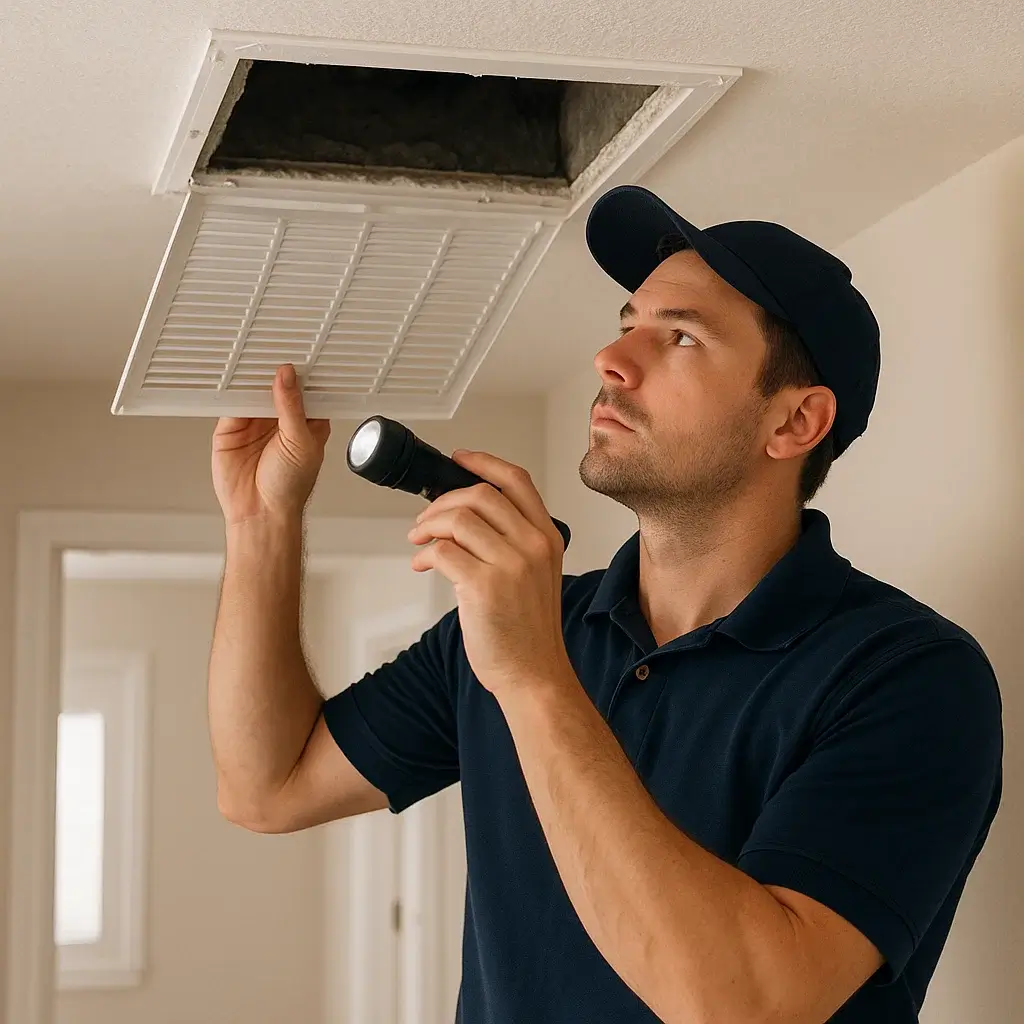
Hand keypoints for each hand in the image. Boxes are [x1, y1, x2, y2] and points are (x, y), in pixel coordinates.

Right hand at [212, 364, 330, 527]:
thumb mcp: (300, 442)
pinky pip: (229, 402)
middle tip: (272, 347)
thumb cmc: (290, 487)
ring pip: (252, 390)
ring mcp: (255, 421)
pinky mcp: (231, 427)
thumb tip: (287, 376)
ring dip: (251, 377)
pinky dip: (230, 391)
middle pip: (276, 384)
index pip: (306, 388)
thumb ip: (292, 407)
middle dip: (274, 368)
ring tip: (252, 359)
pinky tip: (233, 381)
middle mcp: (280, 418)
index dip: (303, 371)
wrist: (259, 513)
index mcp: (307, 420)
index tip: (300, 349)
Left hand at [406, 450, 569, 695]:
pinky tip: (421, 565)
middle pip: (480, 494)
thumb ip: (510, 541)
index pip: (516, 481)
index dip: (483, 462)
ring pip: (457, 518)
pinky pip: (442, 551)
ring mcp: (510, 565)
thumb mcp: (534, 575)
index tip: (459, 459)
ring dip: (427, 526)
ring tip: (419, 541)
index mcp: (547, 537)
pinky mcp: (483, 586)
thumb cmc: (528, 630)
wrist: (533, 675)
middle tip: (426, 519)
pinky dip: (424, 554)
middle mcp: (533, 545)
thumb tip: (462, 515)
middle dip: (442, 500)